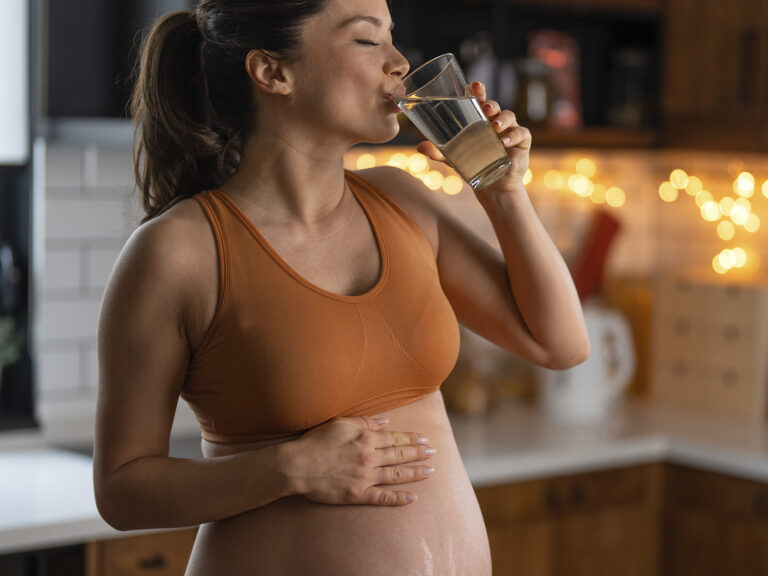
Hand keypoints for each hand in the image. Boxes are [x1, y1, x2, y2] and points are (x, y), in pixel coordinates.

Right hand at [282, 416, 434, 505]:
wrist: (297, 466)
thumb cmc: (316, 441)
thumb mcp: (340, 423)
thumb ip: (365, 422)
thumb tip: (385, 422)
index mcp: (366, 438)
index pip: (395, 438)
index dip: (412, 439)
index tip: (425, 439)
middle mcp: (370, 457)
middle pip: (400, 455)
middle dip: (419, 454)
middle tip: (433, 453)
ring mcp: (365, 477)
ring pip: (396, 474)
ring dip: (415, 473)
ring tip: (430, 472)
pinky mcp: (358, 494)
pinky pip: (383, 497)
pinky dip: (398, 498)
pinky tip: (412, 498)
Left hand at [416, 81, 531, 191]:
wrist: (493, 185)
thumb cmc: (474, 164)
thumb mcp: (454, 158)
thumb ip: (439, 152)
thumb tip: (420, 147)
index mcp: (480, 120)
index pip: (479, 101)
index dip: (478, 91)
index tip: (474, 85)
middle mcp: (495, 121)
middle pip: (494, 106)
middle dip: (490, 103)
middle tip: (484, 107)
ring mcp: (510, 130)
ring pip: (509, 116)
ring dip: (502, 119)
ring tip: (494, 127)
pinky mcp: (521, 142)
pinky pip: (521, 134)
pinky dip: (513, 135)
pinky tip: (504, 141)